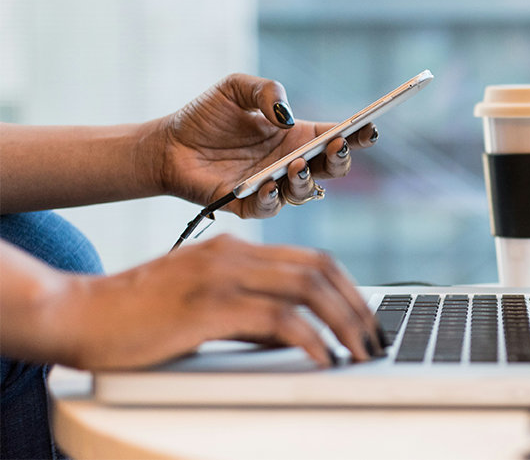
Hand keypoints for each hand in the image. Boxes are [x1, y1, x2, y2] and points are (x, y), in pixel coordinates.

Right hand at [54, 235, 384, 369]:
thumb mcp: (203, 304)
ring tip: (360, 351)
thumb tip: (295, 335)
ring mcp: (221, 276)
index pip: (312, 259)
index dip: (349, 288)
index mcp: (235, 249)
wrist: (77, 314)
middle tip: (374, 339)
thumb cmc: (136, 316)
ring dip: (344, 322)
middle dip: (357, 306)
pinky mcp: (208, 306)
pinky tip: (322, 358)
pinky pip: (277, 319)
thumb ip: (249, 312)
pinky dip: (310, 339)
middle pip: (320, 269)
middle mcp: (233, 254)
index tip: (366, 318)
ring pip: (308, 289)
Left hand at [155, 73, 377, 217]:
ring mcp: (272, 186)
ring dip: (306, 180)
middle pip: (332, 169)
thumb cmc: (205, 116)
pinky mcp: (248, 205)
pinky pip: (269, 208)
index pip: (337, 137)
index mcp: (297, 136)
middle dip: (341, 159)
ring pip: (305, 192)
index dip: (357, 134)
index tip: (369, 127)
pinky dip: (272, 198)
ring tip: (296, 164)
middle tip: (337, 145)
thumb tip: (286, 115)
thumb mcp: (236, 88)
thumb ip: (266, 91)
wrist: (167, 144)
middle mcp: (291, 163)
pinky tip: (268, 184)